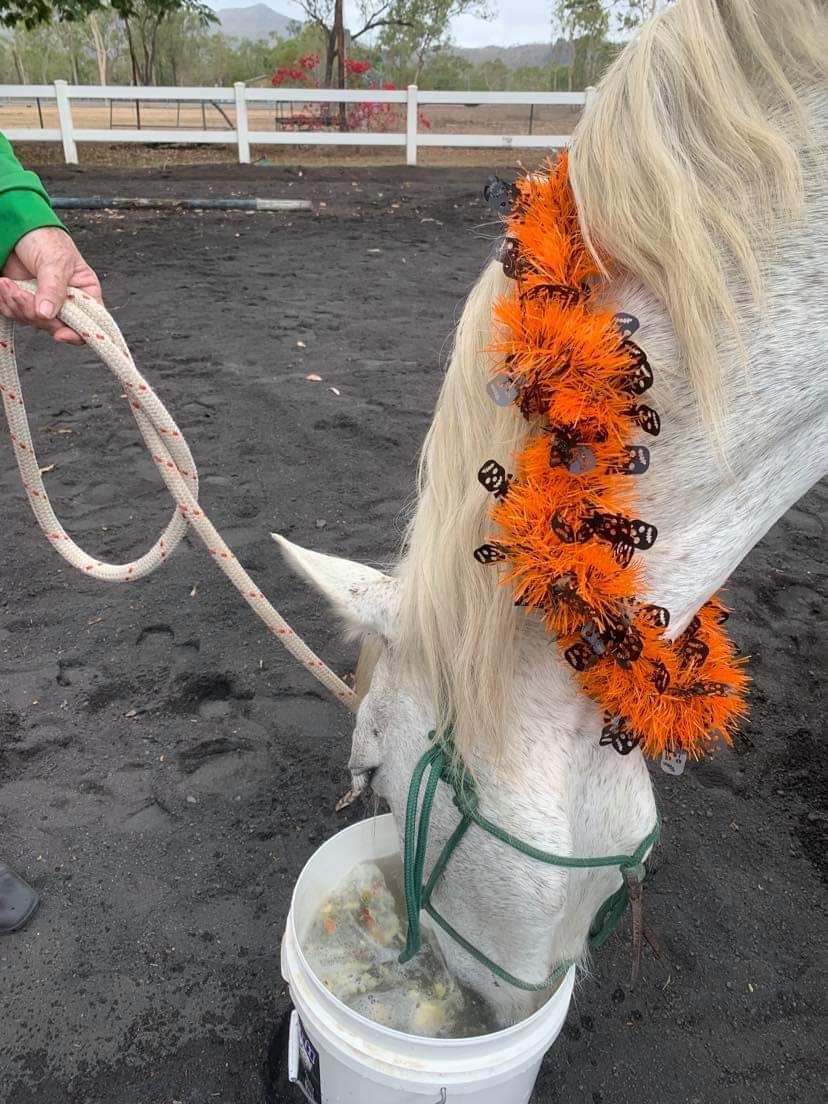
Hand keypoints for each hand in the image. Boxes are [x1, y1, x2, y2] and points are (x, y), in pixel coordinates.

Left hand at [0, 226, 102, 344]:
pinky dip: (6, 303)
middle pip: (56, 326)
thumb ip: (53, 288)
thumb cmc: (46, 239)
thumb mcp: (55, 261)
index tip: (59, 333)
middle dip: (34, 312)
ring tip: (6, 284)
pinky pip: (16, 314)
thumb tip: (47, 313)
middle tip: (19, 293)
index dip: (77, 334)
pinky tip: (3, 286)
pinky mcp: (25, 302)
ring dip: (16, 305)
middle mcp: (67, 303)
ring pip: (33, 322)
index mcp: (85, 294)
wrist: (18, 227)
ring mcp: (45, 304)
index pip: (89, 324)